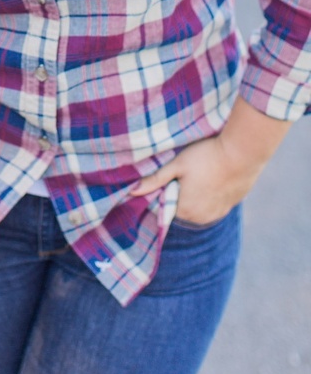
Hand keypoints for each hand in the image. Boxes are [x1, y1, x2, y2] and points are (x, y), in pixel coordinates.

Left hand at [130, 97, 291, 225]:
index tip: (171, 175)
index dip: (165, 189)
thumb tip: (132, 191)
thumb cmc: (205, 156)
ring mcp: (216, 215)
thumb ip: (155, 180)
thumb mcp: (176, 165)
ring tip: (201, 173)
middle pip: (180, 207)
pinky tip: (212, 178)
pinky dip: (209, 196)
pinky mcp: (228, 208)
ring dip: (194, 196)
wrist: (242, 154)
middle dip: (179, 192)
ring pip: (196, 207)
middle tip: (187, 172)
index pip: (164, 205)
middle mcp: (199, 218)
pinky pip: (211, 206)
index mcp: (183, 209)